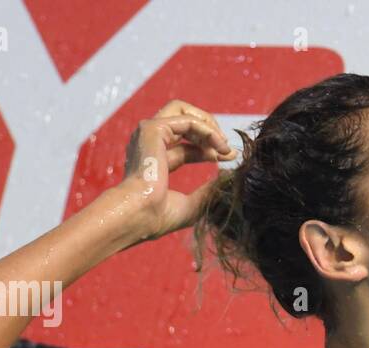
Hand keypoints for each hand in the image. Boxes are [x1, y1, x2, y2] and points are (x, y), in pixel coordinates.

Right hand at [114, 100, 238, 243]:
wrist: (139, 214)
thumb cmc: (157, 216)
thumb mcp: (191, 204)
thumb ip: (208, 191)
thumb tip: (227, 180)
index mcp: (154, 161)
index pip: (186, 147)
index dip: (210, 148)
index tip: (230, 156)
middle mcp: (149, 143)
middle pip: (183, 121)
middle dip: (209, 130)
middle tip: (227, 148)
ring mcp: (148, 133)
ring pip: (182, 110)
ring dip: (208, 124)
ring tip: (224, 144)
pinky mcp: (152, 128)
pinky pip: (187, 120)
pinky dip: (207, 130)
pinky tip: (220, 146)